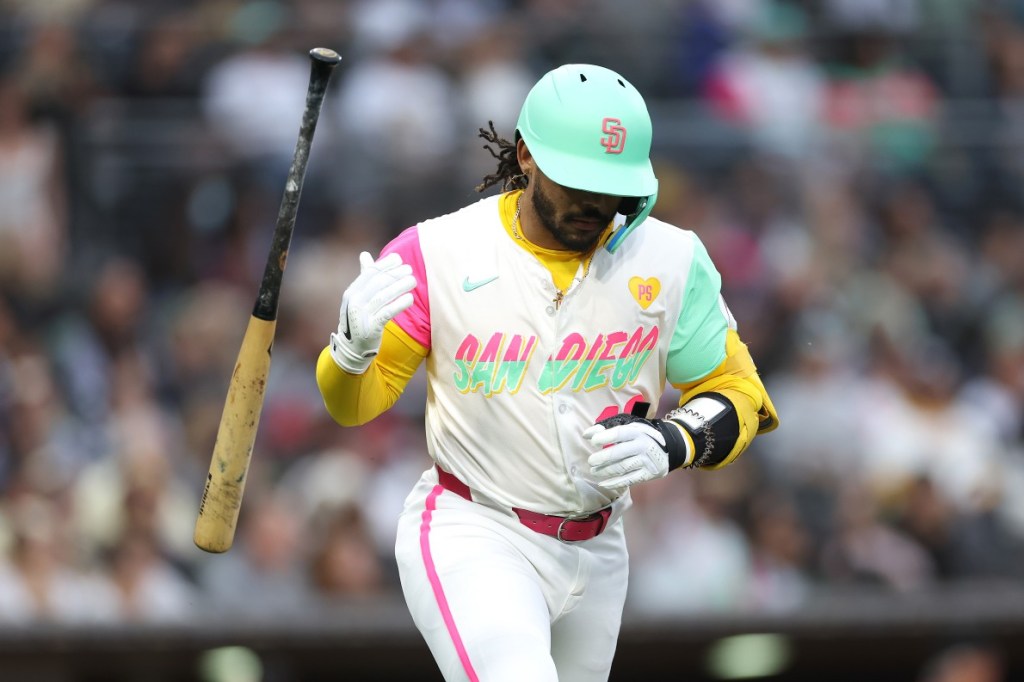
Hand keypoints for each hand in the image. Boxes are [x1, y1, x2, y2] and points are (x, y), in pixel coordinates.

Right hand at [329, 251, 415, 373]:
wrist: (352, 348)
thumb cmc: (359, 319)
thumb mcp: (358, 298)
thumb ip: (364, 277)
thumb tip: (364, 254)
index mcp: (351, 293)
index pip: (369, 273)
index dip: (385, 264)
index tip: (399, 259)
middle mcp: (354, 302)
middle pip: (377, 283)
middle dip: (395, 274)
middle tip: (409, 270)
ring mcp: (361, 316)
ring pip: (383, 296)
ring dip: (400, 286)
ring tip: (412, 281)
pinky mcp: (371, 328)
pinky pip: (387, 313)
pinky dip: (399, 304)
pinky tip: (410, 298)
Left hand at [583, 414, 691, 489]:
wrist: (667, 449)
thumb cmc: (640, 437)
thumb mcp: (628, 428)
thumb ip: (607, 430)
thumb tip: (586, 435)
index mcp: (638, 431)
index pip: (620, 433)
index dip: (606, 437)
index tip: (593, 441)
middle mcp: (643, 446)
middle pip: (620, 453)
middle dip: (603, 458)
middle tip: (591, 461)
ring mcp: (647, 461)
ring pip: (623, 468)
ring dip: (606, 471)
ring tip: (594, 471)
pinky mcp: (648, 474)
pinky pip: (629, 480)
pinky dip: (614, 483)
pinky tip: (603, 483)